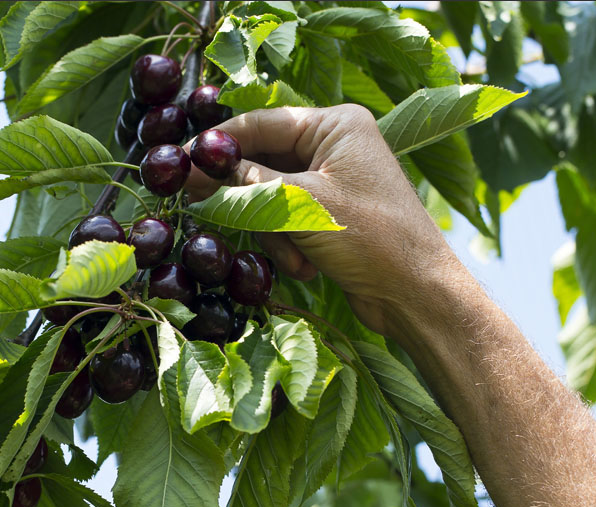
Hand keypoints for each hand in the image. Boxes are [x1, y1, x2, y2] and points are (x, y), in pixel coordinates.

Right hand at [184, 105, 465, 339]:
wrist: (415, 294)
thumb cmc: (371, 239)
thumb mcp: (302, 206)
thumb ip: (245, 185)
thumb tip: (193, 169)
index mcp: (335, 125)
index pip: (261, 122)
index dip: (218, 144)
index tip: (180, 165)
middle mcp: (333, 147)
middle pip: (262, 161)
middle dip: (248, 198)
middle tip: (209, 212)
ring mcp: (331, 182)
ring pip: (269, 197)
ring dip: (272, 231)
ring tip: (292, 255)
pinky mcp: (328, 217)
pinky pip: (285, 220)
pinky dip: (287, 245)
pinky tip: (305, 267)